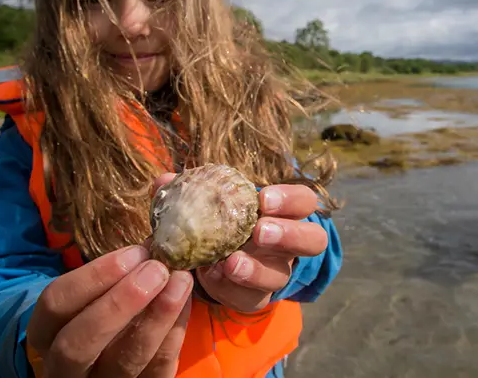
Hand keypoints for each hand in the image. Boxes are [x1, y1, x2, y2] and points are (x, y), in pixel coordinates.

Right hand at [25, 246, 193, 377]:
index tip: (135, 253)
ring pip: (124, 359)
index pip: (55, 303)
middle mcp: (64, 367)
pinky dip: (174, 332)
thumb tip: (153, 247)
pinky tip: (185, 303)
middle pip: (78, 343)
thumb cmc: (100, 313)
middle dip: (120, 303)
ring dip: (157, 316)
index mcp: (45, 333)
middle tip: (156, 270)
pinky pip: (157, 368)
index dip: (95, 275)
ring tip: (180, 281)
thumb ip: (114, 276)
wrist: (107, 360)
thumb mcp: (94, 296)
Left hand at [153, 174, 328, 313]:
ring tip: (231, 263)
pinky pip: (252, 297)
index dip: (290, 200)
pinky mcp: (257, 297)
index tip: (263, 199)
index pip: (305, 201)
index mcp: (282, 212)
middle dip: (288, 234)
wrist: (210, 260)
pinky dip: (230, 288)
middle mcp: (287, 244)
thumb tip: (164, 180)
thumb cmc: (217, 221)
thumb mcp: (206, 202)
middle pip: (313, 239)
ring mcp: (275, 272)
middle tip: (259, 231)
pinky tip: (212, 276)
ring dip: (257, 269)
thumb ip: (189, 190)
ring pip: (283, 275)